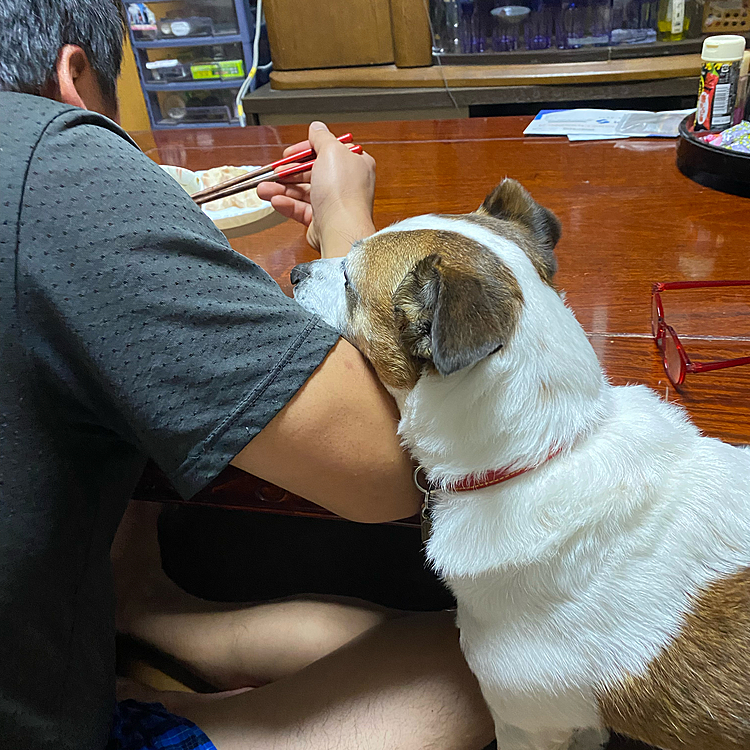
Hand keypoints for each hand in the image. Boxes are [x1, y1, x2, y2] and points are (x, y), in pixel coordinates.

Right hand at [256, 122, 375, 257]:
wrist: (340, 229)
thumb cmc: (342, 192)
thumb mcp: (331, 151)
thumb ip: (321, 137)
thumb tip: (317, 127)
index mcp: (355, 164)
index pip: (328, 151)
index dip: (307, 150)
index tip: (291, 153)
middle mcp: (346, 184)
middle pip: (313, 172)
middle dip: (290, 171)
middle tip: (277, 171)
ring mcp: (334, 203)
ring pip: (304, 192)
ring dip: (282, 188)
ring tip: (264, 187)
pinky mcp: (322, 220)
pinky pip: (301, 209)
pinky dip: (287, 204)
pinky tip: (275, 200)